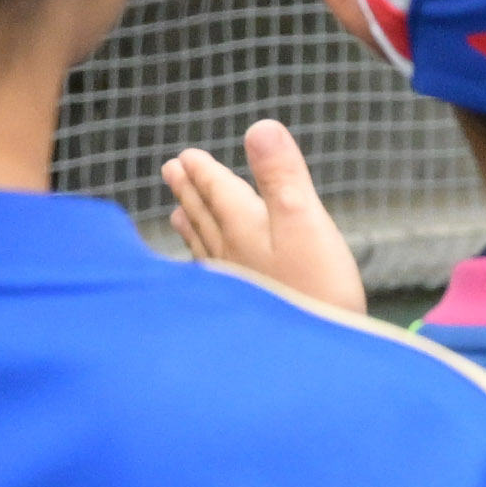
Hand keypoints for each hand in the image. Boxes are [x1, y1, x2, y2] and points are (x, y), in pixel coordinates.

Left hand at [157, 120, 372, 319]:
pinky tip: (201, 269)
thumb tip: (259, 127)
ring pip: (203, 246)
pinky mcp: (238, 310)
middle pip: (204, 215)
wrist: (308, 359)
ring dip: (191, 224)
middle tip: (171, 171)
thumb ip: (280, 174)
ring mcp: (231, 285)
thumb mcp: (303, 219)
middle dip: (190, 191)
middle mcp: (229, 254)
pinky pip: (209, 276)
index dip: (203, 171)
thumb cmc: (314, 286)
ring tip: (176, 213)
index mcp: (243, 227)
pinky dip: (200, 261)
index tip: (183, 156)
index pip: (218, 190)